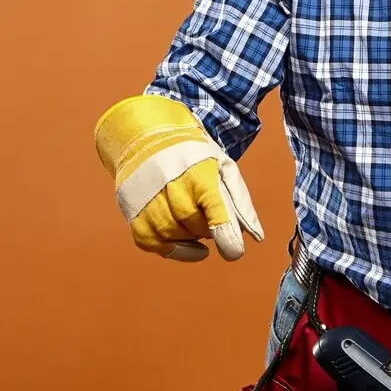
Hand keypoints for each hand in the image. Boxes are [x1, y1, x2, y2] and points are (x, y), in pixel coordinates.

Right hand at [94, 94, 263, 260]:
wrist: (148, 138)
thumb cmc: (194, 157)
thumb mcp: (224, 168)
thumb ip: (240, 202)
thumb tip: (256, 236)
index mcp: (198, 173)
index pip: (213, 209)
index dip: (226, 234)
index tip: (235, 251)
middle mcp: (171, 188)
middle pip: (196, 226)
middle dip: (209, 228)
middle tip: (210, 214)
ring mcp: (149, 202)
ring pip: (175, 237)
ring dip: (191, 237)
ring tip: (195, 219)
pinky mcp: (135, 216)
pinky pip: (155, 244)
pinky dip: (174, 250)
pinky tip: (188, 243)